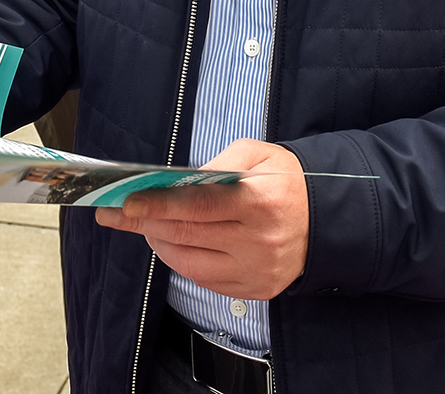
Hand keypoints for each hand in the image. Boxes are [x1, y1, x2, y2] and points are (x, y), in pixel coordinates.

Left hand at [94, 139, 307, 301]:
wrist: (329, 220)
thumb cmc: (287, 181)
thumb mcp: (257, 154)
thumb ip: (216, 163)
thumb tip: (174, 181)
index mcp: (258, 202)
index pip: (197, 206)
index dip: (157, 205)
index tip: (126, 202)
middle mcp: (258, 242)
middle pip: (186, 235)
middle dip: (143, 223)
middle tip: (115, 213)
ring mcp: (256, 271)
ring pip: (189, 264)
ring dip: (159, 243)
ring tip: (146, 225)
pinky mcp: (255, 290)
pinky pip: (204, 280)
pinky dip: (181, 261)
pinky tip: (174, 242)